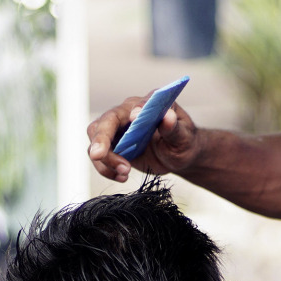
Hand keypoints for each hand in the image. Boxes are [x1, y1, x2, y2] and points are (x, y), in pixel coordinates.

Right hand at [86, 92, 200, 182]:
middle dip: (100, 139)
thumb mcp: (184, 136)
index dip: (132, 111)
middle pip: (104, 121)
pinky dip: (106, 169)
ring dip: (105, 159)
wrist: (178, 156)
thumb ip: (174, 127)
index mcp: (147, 104)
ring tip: (124, 172)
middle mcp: (128, 112)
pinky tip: (122, 176)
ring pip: (95, 139)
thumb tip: (168, 116)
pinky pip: (99, 155)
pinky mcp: (112, 146)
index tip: (134, 119)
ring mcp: (117, 129)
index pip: (135, 104)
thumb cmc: (183, 141)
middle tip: (99, 155)